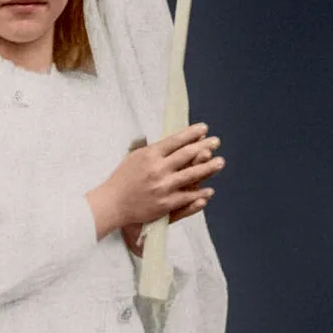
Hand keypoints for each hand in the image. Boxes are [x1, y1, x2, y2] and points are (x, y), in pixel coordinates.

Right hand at [120, 135, 218, 255]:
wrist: (112, 204)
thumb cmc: (122, 180)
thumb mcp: (135, 157)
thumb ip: (154, 150)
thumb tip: (174, 142)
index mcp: (150, 155)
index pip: (176, 140)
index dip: (192, 133)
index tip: (204, 129)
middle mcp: (158, 169)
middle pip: (187, 155)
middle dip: (205, 147)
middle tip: (216, 142)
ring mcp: (163, 187)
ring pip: (191, 175)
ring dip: (208, 168)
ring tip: (220, 162)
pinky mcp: (165, 204)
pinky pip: (187, 197)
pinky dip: (200, 194)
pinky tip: (209, 190)